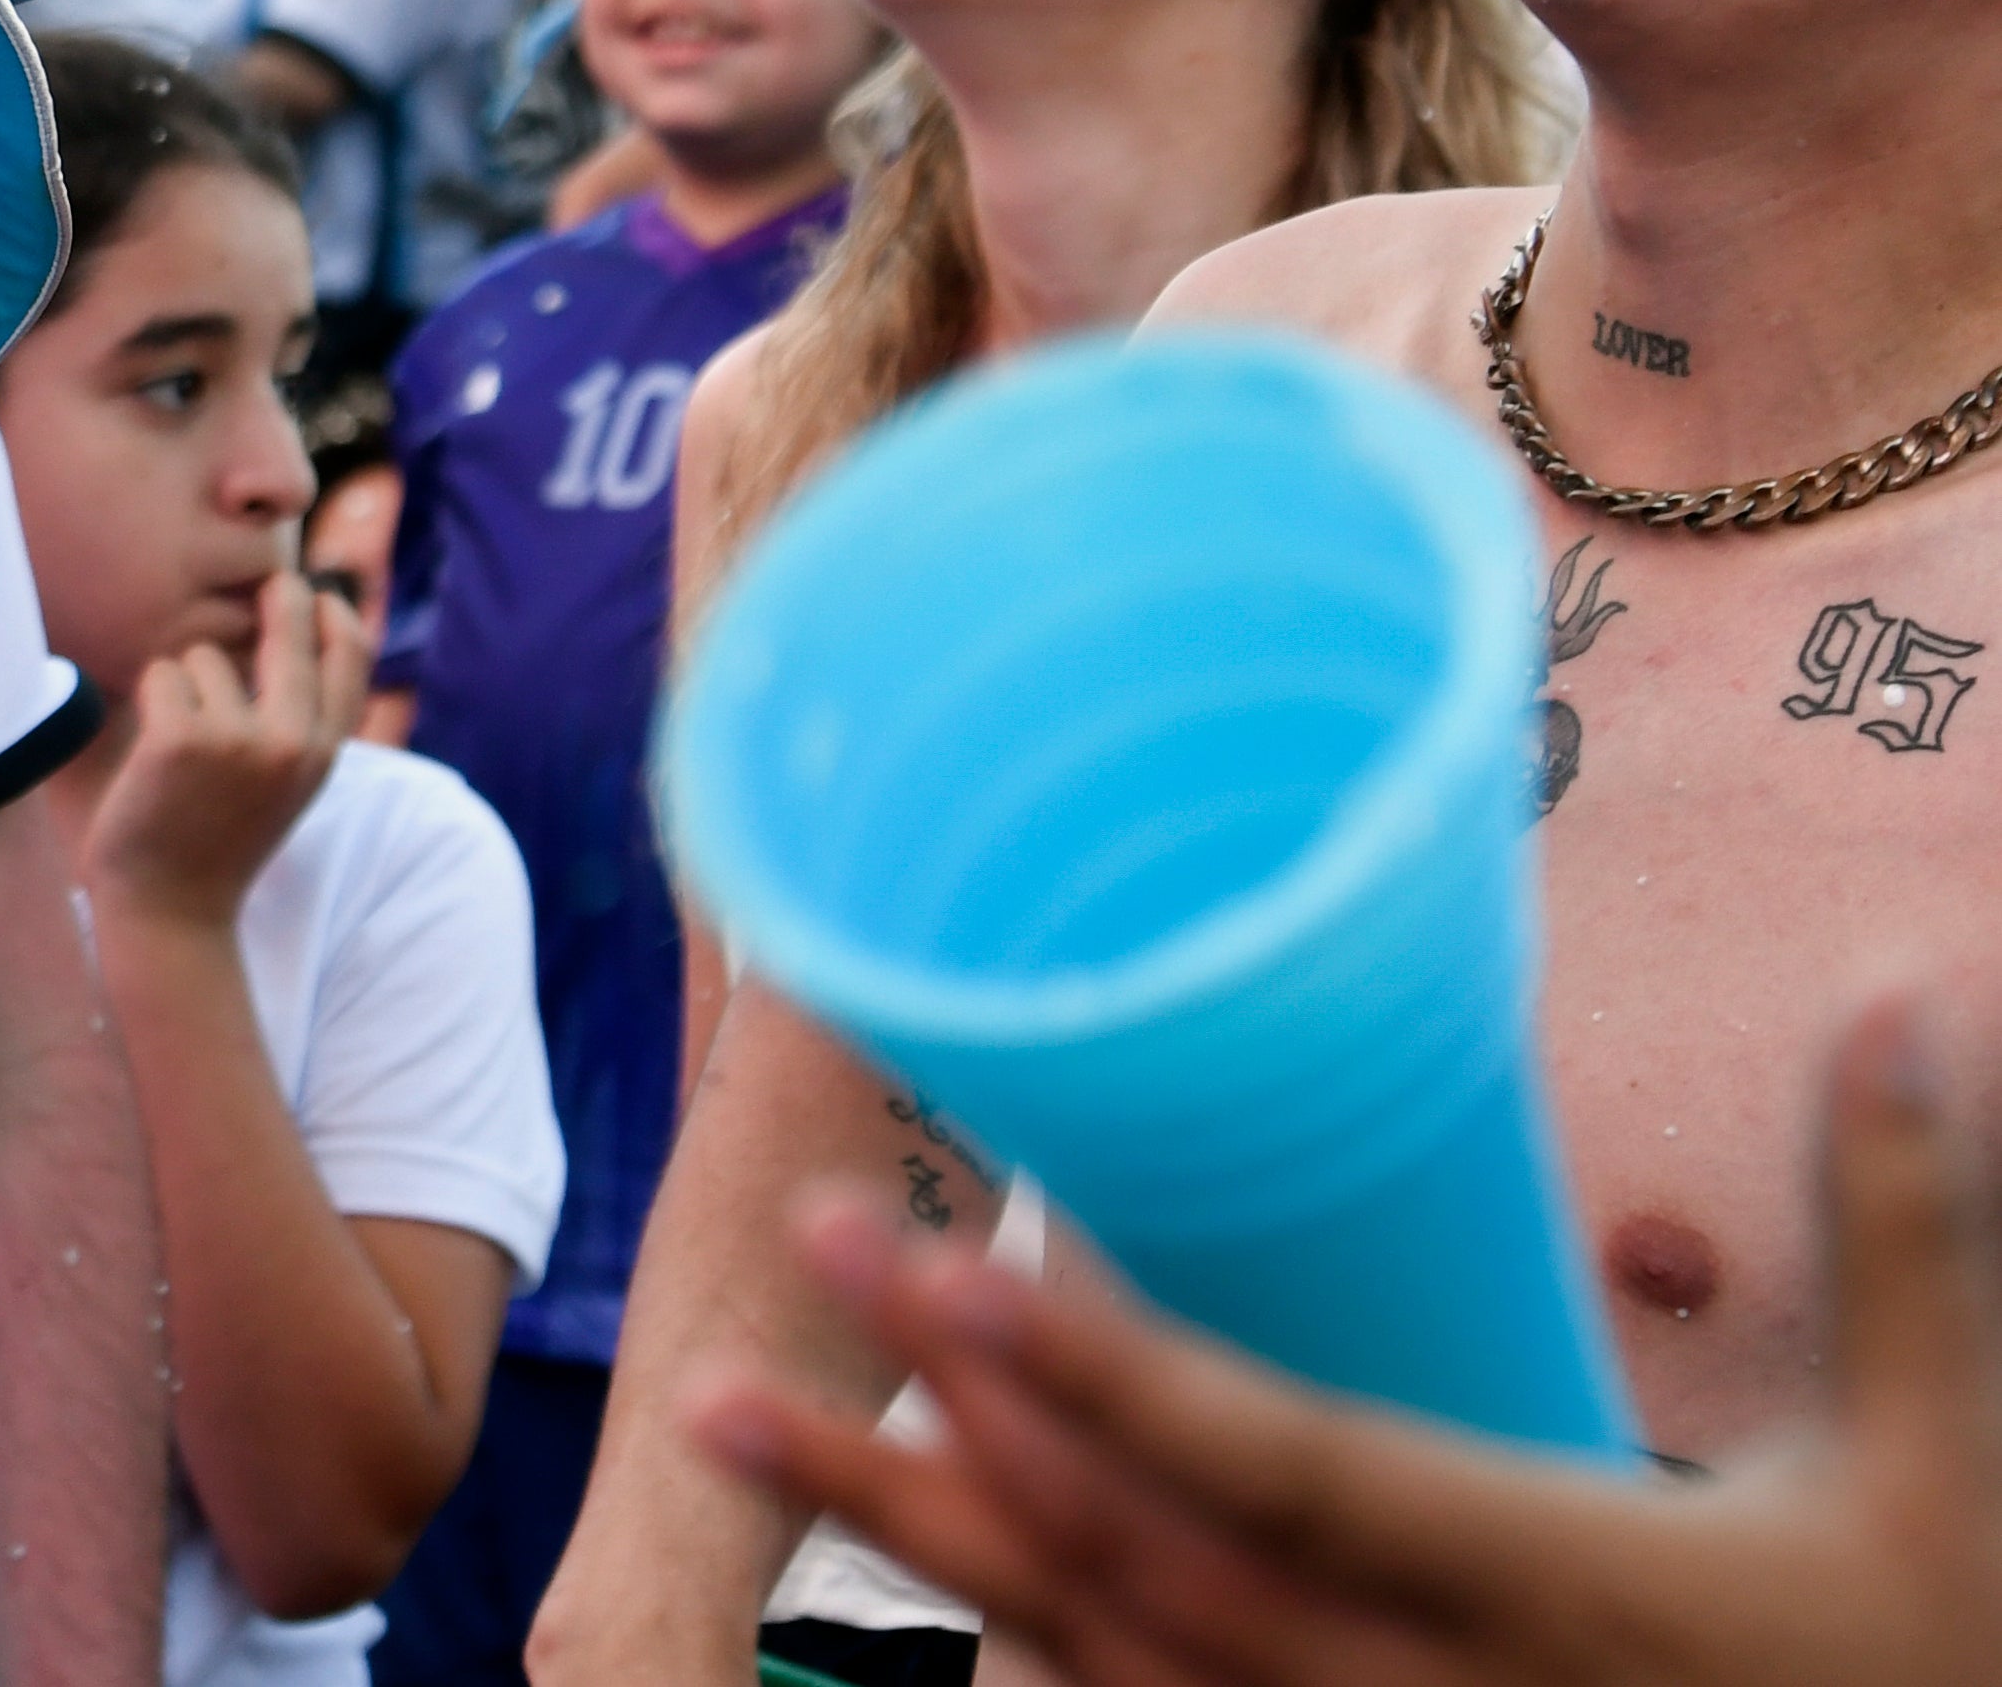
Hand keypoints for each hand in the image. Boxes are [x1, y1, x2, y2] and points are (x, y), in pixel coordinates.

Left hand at [80, 570, 364, 931]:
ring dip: (186, 685)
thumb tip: (298, 640)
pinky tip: (153, 753)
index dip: (335, 615)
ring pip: (205, 656)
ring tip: (181, 748)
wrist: (172, 912)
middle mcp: (291, 743)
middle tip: (274, 579)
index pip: (350, 659)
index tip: (319, 594)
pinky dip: (152, 701)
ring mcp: (237, 740)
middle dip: (279, 596)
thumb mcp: (283, 786)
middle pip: (290, 630)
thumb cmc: (218, 841)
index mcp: (322, 756)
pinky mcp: (181, 738)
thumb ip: (299, 726)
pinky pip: (163, 676)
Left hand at [679, 992, 2001, 1686]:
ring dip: (910, 1536)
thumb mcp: (1943, 1477)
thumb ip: (1905, 1233)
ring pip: (1090, 1661)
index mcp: (1553, 1583)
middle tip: (765, 1282)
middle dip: (928, 1433)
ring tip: (731, 1411)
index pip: (1275, 1466)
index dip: (1094, 1372)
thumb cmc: (1929, 1673)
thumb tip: (1900, 992)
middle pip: (1124, 1566)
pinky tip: (890, 1557)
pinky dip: (1007, 1642)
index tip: (924, 1254)